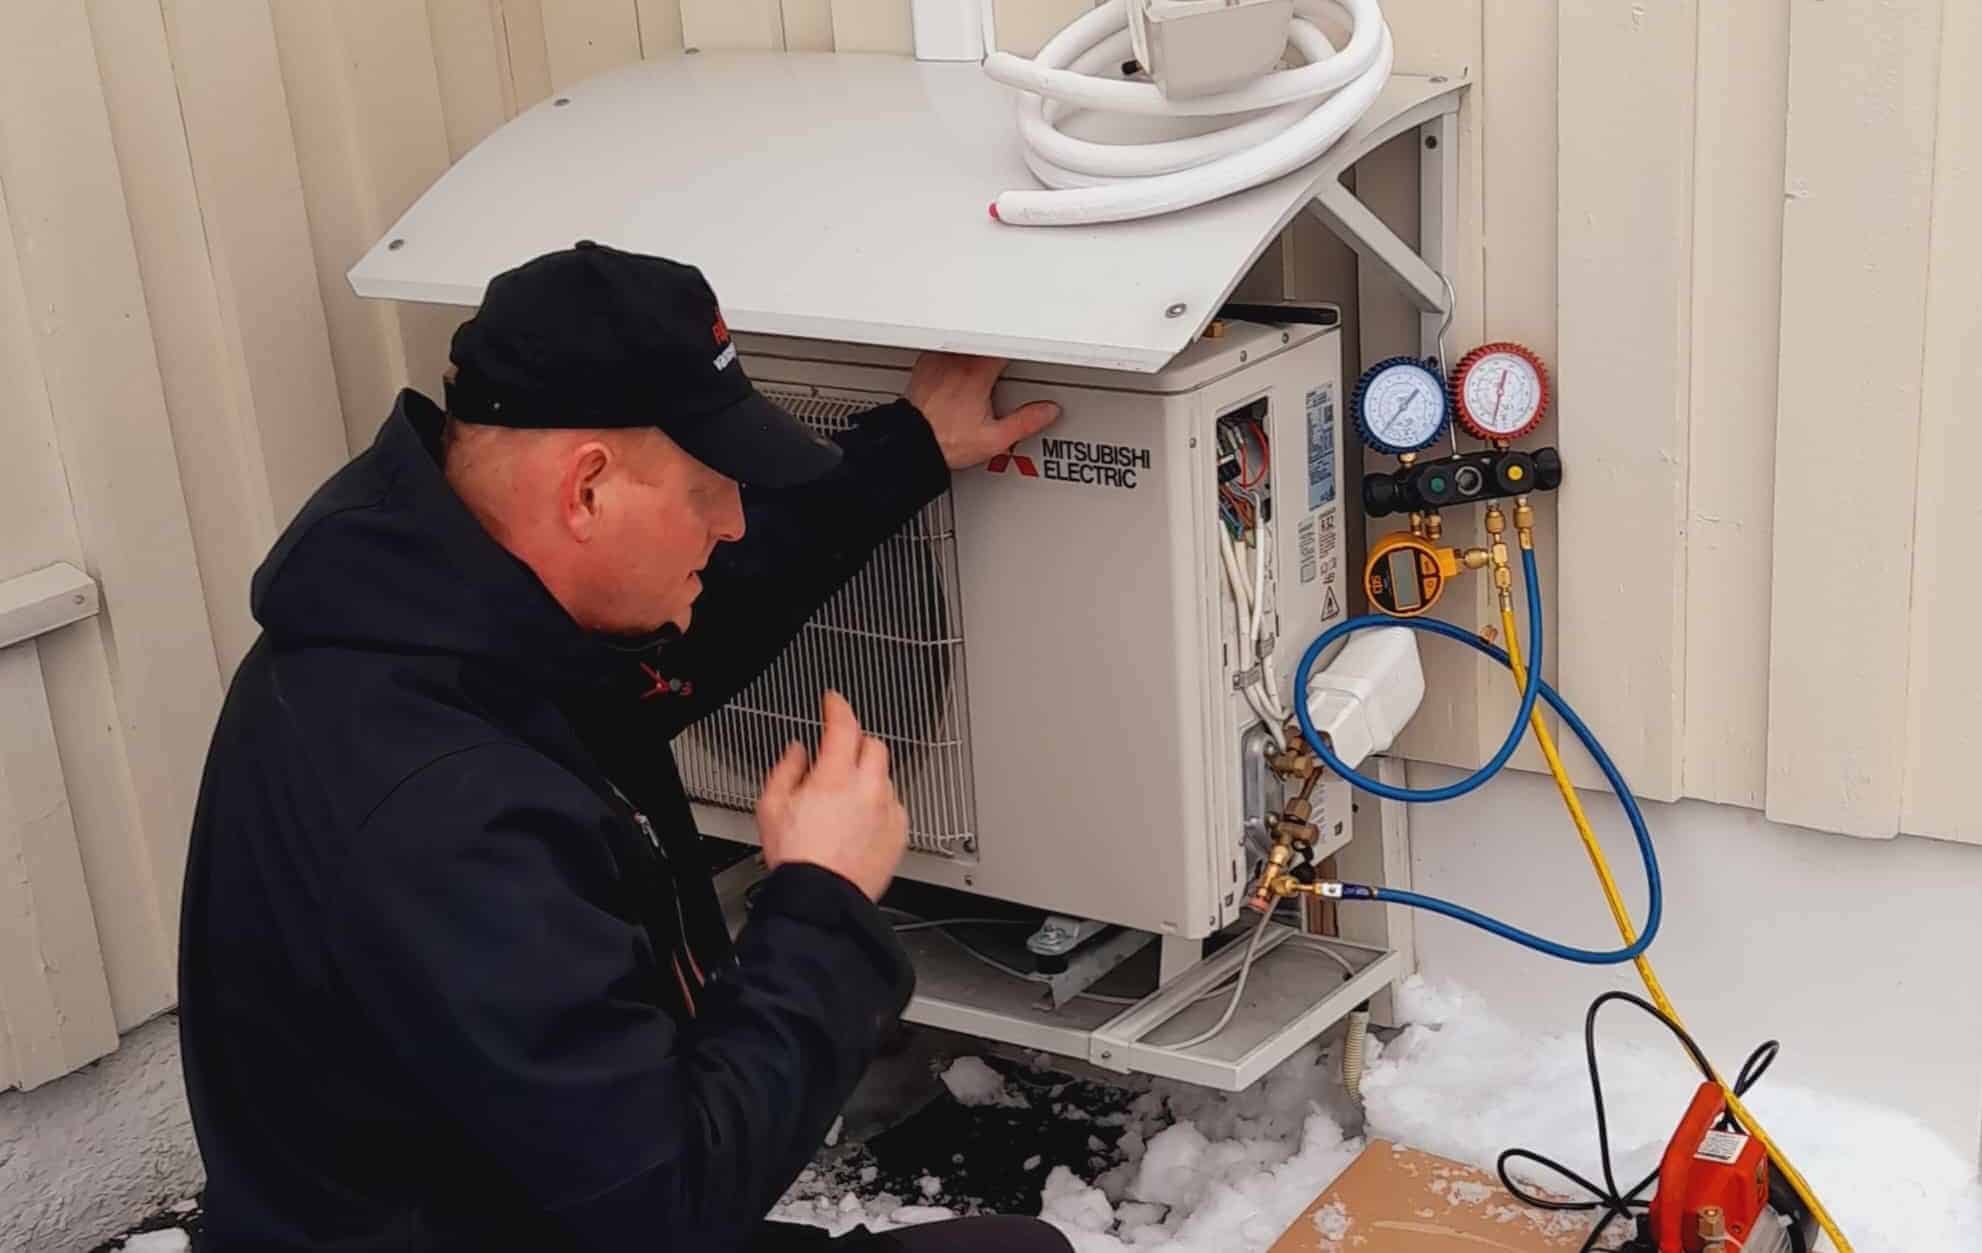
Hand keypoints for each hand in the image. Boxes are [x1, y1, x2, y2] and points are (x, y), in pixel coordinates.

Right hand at [754, 691, 907, 901]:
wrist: (823, 899)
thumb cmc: (797, 860)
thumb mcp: (771, 806)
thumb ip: (786, 769)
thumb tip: (798, 751)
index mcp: (834, 778)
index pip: (844, 725)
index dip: (838, 706)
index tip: (833, 701)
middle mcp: (867, 790)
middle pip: (873, 745)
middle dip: (856, 744)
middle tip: (839, 755)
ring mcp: (887, 810)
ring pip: (884, 776)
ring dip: (868, 777)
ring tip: (845, 801)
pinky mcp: (900, 832)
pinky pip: (894, 805)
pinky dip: (880, 805)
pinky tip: (860, 822)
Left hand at [904, 353, 1061, 470]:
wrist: (911, 444)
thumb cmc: (946, 441)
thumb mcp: (994, 439)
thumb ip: (1025, 422)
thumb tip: (1048, 411)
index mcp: (978, 374)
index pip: (1005, 346)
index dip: (1019, 347)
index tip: (1027, 352)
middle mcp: (958, 363)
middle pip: (986, 341)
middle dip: (999, 349)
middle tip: (1008, 360)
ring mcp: (939, 361)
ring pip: (966, 341)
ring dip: (977, 348)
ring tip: (985, 363)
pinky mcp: (925, 364)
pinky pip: (946, 347)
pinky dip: (957, 352)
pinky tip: (961, 365)